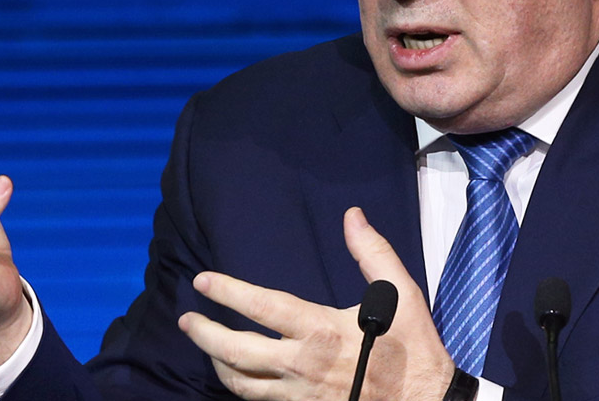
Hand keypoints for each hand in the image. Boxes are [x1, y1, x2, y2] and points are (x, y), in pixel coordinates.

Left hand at [179, 206, 453, 400]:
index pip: (262, 307)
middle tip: (187, 318)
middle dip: (204, 334)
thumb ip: (372, 252)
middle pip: (236, 352)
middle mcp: (302, 364)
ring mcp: (300, 393)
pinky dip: (240, 386)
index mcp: (321, 330)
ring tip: (204, 345)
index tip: (202, 281)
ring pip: (241, 383)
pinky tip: (236, 374)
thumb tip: (352, 216)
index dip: (227, 292)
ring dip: (216, 362)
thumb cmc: (411, 346)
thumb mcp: (399, 292)